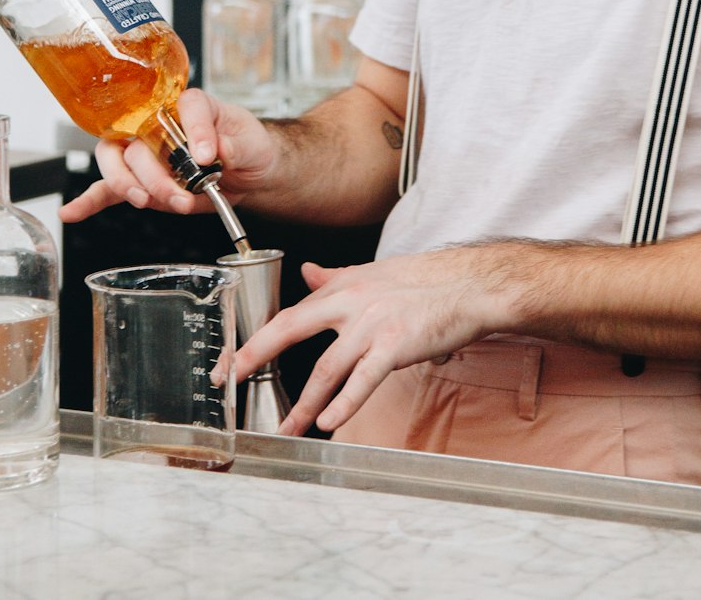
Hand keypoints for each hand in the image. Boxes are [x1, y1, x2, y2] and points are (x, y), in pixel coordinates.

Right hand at [59, 88, 277, 221]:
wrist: (249, 173)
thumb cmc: (248, 146)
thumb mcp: (252, 141)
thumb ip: (234, 144)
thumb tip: (213, 150)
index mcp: (192, 105)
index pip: (185, 105)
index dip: (194, 128)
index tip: (207, 155)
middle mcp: (161, 124)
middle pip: (138, 138)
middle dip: (153, 172)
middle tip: (176, 194)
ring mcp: (146, 153)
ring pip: (117, 161)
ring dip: (130, 186)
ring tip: (150, 202)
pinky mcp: (141, 181)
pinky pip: (108, 188)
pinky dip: (89, 201)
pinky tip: (72, 212)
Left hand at [236, 247, 506, 435]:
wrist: (468, 284)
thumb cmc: (426, 282)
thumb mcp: (373, 273)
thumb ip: (336, 278)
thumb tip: (307, 273)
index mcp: (343, 286)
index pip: (290, 313)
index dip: (258, 338)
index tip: (233, 360)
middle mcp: (351, 302)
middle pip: (291, 329)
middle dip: (256, 356)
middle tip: (232, 381)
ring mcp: (372, 323)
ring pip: (326, 367)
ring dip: (304, 403)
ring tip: (287, 428)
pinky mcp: (395, 344)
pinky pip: (363, 379)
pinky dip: (345, 402)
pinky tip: (330, 422)